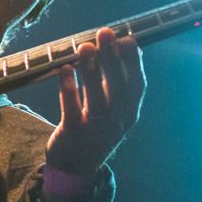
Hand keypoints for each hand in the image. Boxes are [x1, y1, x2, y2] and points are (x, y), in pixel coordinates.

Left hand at [45, 27, 144, 181]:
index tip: (127, 39)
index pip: (136, 85)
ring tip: (84, 47)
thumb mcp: (114, 106)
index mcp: (129, 112)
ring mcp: (96, 130)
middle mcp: (116, 122)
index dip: (133, 62)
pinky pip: (71, 110)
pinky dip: (68, 89)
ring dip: (91, 72)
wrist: (76, 167)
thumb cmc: (95, 126)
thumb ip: (119, 78)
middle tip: (105, 34)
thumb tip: (128, 43)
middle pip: (118, 89)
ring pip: (96, 100)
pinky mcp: (73, 135)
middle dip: (112, 60)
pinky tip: (65, 69)